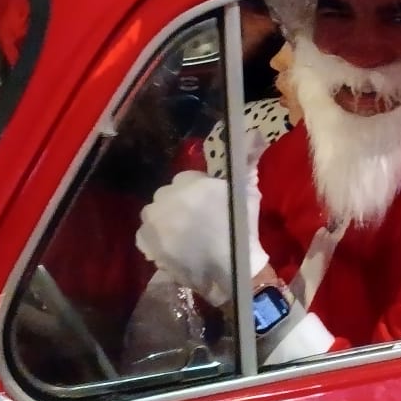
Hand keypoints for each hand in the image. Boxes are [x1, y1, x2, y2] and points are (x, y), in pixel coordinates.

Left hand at [134, 168, 268, 306]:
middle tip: (196, 222)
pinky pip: (144, 236)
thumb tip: (255, 134)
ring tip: (182, 237)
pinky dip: (154, 240)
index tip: (207, 206)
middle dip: (178, 206)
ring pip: (154, 215)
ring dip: (164, 222)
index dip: (197, 193)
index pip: (185, 180)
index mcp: (188, 180)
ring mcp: (153, 220)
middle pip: (167, 196)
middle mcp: (165, 195)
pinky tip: (170, 247)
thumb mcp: (248, 190)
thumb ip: (246, 161)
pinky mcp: (147, 242)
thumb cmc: (242, 228)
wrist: (234, 266)